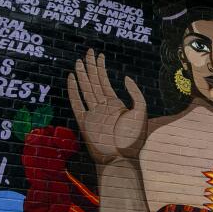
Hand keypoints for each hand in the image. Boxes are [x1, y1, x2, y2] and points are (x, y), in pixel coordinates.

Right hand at [67, 49, 147, 164]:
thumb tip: (125, 77)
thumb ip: (136, 94)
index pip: (106, 82)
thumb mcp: (141, 112)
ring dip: (82, 75)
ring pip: (85, 89)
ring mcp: (92, 114)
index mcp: (115, 104)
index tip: (99, 55)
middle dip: (91, 67)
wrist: (121, 159)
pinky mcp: (84, 122)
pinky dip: (73, 91)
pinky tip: (71, 79)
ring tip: (78, 62)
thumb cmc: (133, 140)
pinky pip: (77, 103)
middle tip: (88, 52)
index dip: (102, 68)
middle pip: (94, 82)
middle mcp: (102, 107)